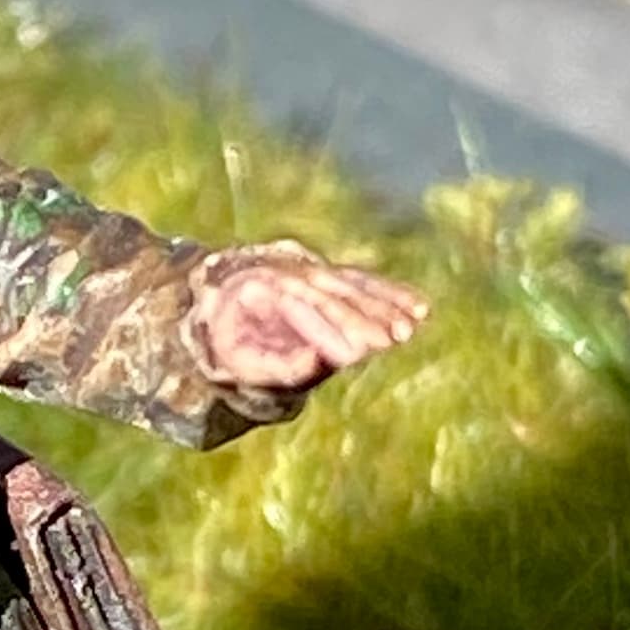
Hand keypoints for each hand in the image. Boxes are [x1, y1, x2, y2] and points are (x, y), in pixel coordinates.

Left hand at [192, 245, 427, 391]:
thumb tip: (320, 362)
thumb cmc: (223, 342)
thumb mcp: (237, 360)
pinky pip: (360, 279)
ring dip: (386, 303)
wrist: (210, 301)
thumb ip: (276, 364)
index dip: (332, 329)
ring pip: (351, 283)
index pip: (303, 307)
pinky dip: (389, 293)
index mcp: (257, 286)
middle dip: (366, 315)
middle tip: (396, 337)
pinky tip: (419, 307)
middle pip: (333, 293)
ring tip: (414, 324)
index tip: (358, 351)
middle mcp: (285, 269)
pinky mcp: (323, 269)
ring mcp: (306, 265)